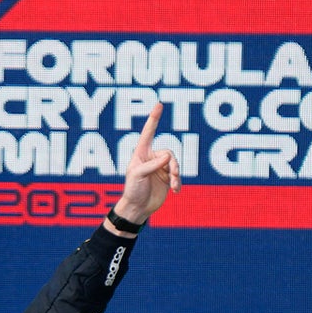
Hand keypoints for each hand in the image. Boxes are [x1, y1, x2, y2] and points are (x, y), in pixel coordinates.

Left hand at [109, 102, 180, 230]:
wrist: (137, 208)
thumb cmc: (133, 190)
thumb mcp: (138, 175)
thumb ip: (153, 165)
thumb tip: (169, 157)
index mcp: (141, 153)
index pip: (148, 133)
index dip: (154, 119)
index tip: (159, 104)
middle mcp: (152, 158)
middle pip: (170, 153)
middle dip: (173, 164)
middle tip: (174, 175)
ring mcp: (160, 168)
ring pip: (175, 164)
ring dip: (176, 175)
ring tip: (173, 186)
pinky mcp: (167, 178)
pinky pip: (177, 176)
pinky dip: (178, 183)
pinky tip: (175, 191)